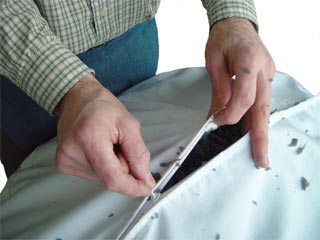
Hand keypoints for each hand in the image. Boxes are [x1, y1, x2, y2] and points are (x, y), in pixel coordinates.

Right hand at [55, 74, 155, 196]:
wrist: (77, 97)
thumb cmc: (100, 106)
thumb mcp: (128, 124)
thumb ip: (138, 153)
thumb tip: (144, 178)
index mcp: (89, 138)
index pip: (112, 177)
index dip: (131, 187)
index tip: (145, 188)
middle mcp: (72, 151)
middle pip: (109, 178)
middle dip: (124, 167)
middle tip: (120, 144)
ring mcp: (65, 159)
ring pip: (102, 177)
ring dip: (112, 165)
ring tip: (105, 143)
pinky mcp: (63, 164)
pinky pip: (93, 174)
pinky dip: (102, 164)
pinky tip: (97, 147)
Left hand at [205, 17, 274, 167]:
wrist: (236, 24)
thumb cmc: (222, 39)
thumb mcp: (214, 62)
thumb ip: (219, 89)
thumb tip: (217, 115)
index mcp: (249, 62)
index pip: (244, 98)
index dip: (230, 114)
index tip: (216, 122)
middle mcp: (265, 70)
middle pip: (263, 108)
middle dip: (261, 136)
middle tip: (261, 159)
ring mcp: (269, 74)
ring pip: (265, 108)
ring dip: (260, 131)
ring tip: (258, 152)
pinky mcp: (267, 78)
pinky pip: (262, 102)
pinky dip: (256, 118)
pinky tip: (251, 132)